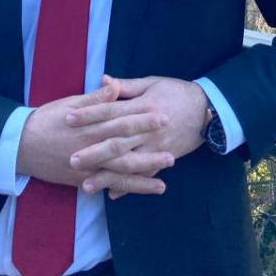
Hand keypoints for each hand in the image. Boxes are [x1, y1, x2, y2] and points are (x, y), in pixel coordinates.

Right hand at [17, 80, 172, 195]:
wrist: (21, 145)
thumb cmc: (47, 119)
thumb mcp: (70, 103)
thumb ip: (95, 98)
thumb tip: (115, 86)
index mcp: (90, 125)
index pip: (121, 121)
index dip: (143, 119)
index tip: (163, 116)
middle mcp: (90, 148)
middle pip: (124, 150)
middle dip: (149, 150)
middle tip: (173, 151)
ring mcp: (87, 168)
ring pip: (119, 173)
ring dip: (143, 174)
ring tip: (165, 176)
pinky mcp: (82, 181)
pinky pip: (108, 185)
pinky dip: (127, 188)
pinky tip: (144, 189)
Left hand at [66, 75, 208, 197]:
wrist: (207, 109)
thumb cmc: (176, 91)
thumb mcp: (152, 83)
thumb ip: (126, 85)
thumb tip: (103, 81)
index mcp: (142, 106)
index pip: (110, 111)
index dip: (89, 114)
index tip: (68, 118)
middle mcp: (148, 129)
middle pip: (116, 142)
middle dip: (93, 152)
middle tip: (71, 159)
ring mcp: (156, 147)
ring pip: (128, 164)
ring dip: (107, 176)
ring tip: (85, 185)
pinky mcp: (164, 158)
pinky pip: (145, 175)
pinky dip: (130, 186)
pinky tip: (112, 195)